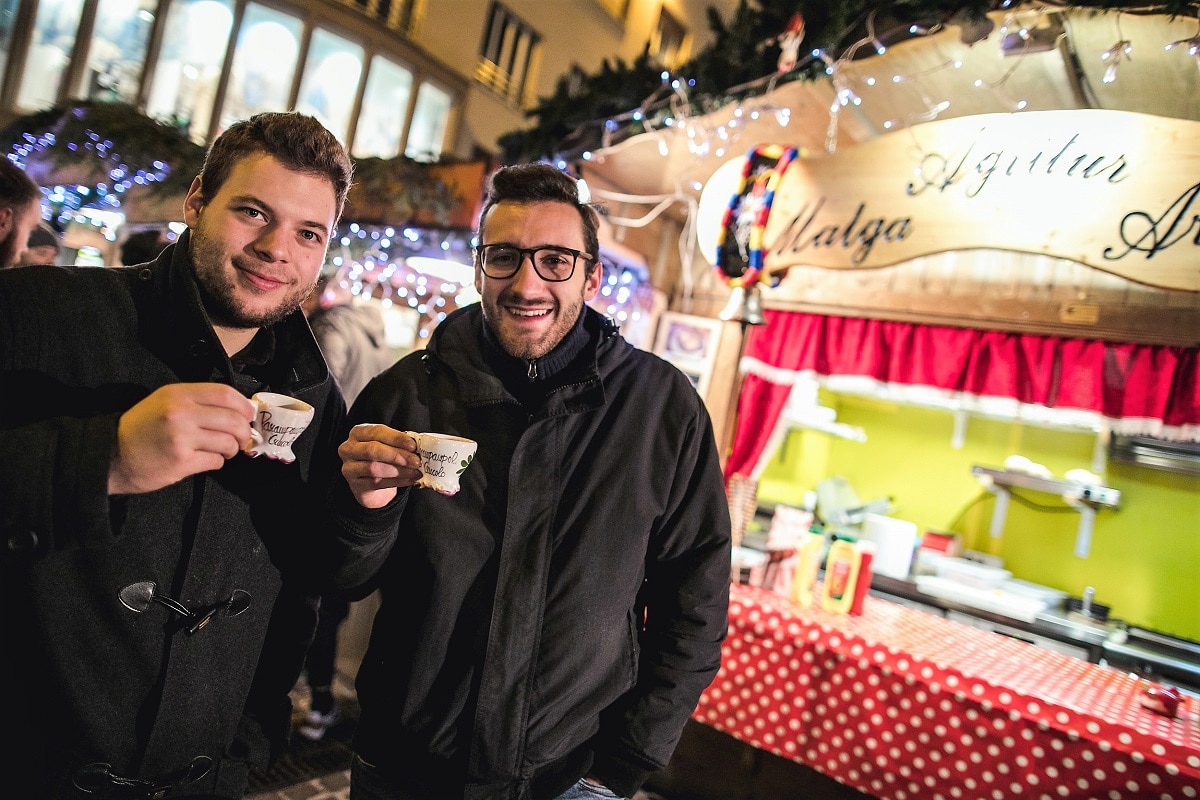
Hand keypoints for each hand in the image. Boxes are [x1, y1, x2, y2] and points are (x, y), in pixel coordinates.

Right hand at [109, 383, 256, 494]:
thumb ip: (197, 401)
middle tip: (242, 439)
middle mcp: (181, 413)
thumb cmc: (142, 428)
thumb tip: (238, 409)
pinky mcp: (181, 462)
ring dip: (231, 449)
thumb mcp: (164, 402)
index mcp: (178, 394)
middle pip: (233, 419)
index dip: (243, 405)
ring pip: (228, 442)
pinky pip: (216, 461)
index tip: (248, 415)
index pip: (225, 393)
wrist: (111, 455)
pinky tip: (205, 459)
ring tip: (222, 450)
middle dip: (244, 431)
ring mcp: (181, 438)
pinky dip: (217, 462)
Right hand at [338, 424, 422, 508]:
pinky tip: (410, 480)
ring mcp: (349, 467)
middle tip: (416, 461)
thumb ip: (399, 443)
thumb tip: (418, 446)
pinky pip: (376, 483)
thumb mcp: (388, 445)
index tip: (413, 446)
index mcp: (358, 432)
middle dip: (397, 456)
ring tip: (415, 472)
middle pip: (373, 450)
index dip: (396, 438)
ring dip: (399, 470)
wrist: (371, 482)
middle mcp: (349, 448)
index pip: (377, 432)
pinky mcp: (355, 485)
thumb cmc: (381, 458)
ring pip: (374, 468)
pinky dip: (397, 481)